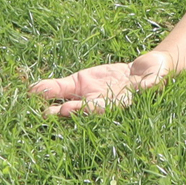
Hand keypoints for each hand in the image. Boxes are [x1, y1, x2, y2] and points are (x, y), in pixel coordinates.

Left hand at [29, 51, 170, 117]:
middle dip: (62, 112)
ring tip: (33, 102)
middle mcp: (99, 104)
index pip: (99, 110)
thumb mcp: (153, 82)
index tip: (71, 109)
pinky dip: (47, 88)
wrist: (146, 70)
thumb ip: (150, 85)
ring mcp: (88, 95)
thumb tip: (146, 89)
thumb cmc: (153, 79)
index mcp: (117, 106)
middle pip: (78, 111)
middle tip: (46, 114)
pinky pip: (62, 87)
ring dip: (50, 103)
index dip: (86, 110)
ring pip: (66, 100)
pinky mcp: (81, 83)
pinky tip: (32, 90)